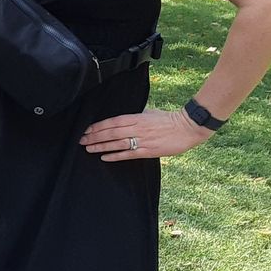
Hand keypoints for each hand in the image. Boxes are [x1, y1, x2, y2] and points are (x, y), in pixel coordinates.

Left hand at [80, 107, 211, 159]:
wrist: (189, 127)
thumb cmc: (169, 119)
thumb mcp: (150, 112)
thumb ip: (137, 115)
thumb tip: (125, 117)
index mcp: (137, 117)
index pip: (112, 121)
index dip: (98, 126)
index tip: (87, 130)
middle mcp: (137, 128)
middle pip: (111, 132)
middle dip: (94, 137)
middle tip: (81, 140)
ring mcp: (143, 140)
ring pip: (117, 143)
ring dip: (101, 146)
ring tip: (88, 149)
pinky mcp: (149, 151)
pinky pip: (128, 154)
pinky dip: (115, 156)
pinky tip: (104, 158)